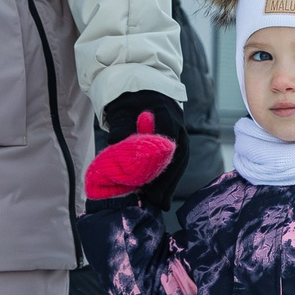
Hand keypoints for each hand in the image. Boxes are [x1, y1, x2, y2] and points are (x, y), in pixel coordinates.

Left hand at [102, 90, 189, 209]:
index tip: (153, 183)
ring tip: (161, 203)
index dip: (161, 165)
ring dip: (171, 183)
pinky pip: (176, 162)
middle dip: (169, 181)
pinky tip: (163, 195)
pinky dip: (170, 179)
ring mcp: (179, 133)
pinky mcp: (176, 142)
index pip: (167, 142)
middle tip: (158, 202)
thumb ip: (120, 124)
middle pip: (178, 156)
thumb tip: (115, 142)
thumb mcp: (122, 108)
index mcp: (165, 114)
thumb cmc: (129, 100)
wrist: (138, 90)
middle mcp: (177, 125)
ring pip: (180, 162)